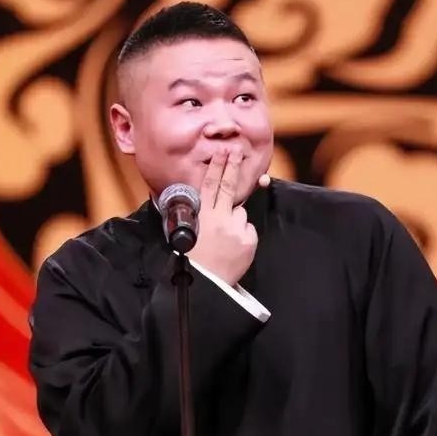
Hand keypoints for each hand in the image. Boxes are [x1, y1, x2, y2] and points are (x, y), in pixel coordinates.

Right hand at [188, 147, 257, 286]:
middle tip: (236, 151)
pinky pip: (248, 230)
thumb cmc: (193, 260)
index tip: (222, 152)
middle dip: (232, 166)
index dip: (217, 167)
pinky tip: (233, 248)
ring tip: (224, 239)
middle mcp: (219, 218)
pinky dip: (243, 236)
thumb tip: (206, 202)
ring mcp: (235, 228)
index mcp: (201, 216)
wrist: (205, 284)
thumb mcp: (188, 234)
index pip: (210, 185)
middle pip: (228, 187)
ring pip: (240, 213)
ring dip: (235, 220)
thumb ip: (199, 216)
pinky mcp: (248, 239)